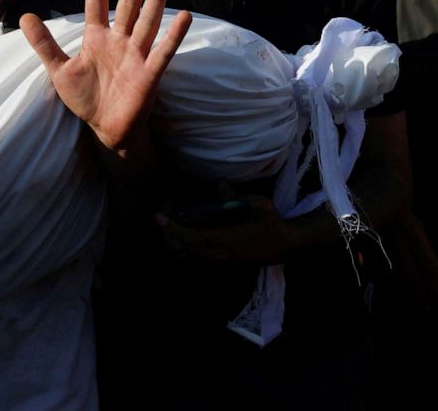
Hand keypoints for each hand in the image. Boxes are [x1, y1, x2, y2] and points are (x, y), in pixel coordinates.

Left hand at [21, 0, 190, 150]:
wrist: (104, 129)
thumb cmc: (85, 98)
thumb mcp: (59, 70)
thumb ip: (44, 43)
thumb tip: (25, 16)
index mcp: (97, 37)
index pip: (97, 0)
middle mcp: (119, 41)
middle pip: (129, 3)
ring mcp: (136, 55)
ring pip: (147, 21)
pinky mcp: (149, 74)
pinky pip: (162, 52)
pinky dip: (173, 36)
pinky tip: (184, 16)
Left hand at [157, 195, 294, 266]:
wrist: (288, 246)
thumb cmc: (273, 223)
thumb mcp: (259, 205)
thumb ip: (236, 196)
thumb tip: (217, 182)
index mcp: (227, 242)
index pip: (193, 238)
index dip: (173, 228)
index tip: (158, 216)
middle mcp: (220, 256)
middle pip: (184, 250)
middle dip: (170, 234)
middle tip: (165, 214)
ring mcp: (221, 262)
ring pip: (189, 257)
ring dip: (177, 241)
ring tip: (173, 221)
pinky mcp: (223, 264)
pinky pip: (197, 260)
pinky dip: (186, 247)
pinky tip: (187, 230)